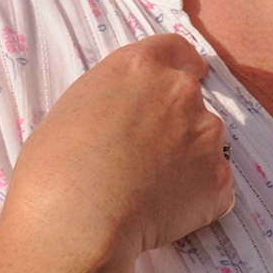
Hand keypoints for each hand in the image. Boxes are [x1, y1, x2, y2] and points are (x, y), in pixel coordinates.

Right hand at [0, 33, 232, 272]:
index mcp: (141, 67)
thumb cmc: (54, 170)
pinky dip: (197, 198)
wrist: (76, 222)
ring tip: (150, 193)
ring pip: (205, 142)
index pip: (176, 50)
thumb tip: (126, 118)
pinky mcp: (219, 177)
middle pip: (191, 99)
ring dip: (188, 160)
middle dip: (177, 122)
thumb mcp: (73, 111)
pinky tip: (164, 215)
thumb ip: (115, 101)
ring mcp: (207, 133)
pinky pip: (214, 185)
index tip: (188, 75)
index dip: (182, 64)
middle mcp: (181, 91)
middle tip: (148, 156)